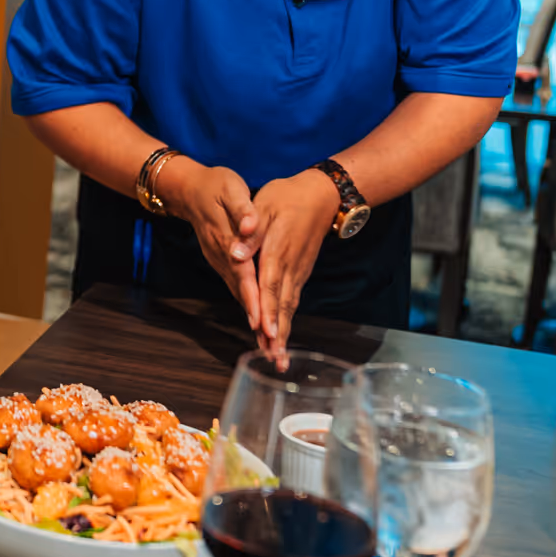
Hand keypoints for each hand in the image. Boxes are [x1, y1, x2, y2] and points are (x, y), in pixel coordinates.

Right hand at [158, 160, 262, 332]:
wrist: (189, 190)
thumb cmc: (214, 186)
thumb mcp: (229, 189)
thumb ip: (242, 209)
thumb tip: (250, 226)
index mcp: (226, 241)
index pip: (243, 274)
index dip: (253, 298)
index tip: (262, 321)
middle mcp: (222, 258)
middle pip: (242, 293)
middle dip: (256, 319)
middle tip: (270, 346)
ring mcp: (220, 263)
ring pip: (239, 295)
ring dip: (254, 318)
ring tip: (268, 344)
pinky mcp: (222, 264)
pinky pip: (238, 289)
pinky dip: (249, 306)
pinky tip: (259, 320)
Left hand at [248, 169, 340, 358]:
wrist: (320, 195)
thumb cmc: (287, 198)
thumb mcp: (265, 207)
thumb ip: (250, 234)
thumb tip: (235, 253)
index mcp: (277, 251)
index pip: (270, 286)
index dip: (267, 310)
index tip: (265, 333)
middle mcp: (290, 267)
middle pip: (282, 306)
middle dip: (278, 335)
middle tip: (275, 361)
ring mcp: (298, 272)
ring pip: (289, 307)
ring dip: (283, 333)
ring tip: (278, 359)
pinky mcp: (300, 273)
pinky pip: (292, 301)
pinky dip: (286, 320)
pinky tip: (280, 336)